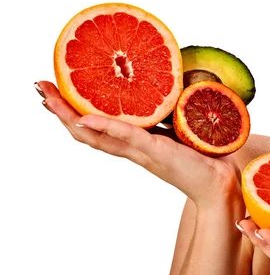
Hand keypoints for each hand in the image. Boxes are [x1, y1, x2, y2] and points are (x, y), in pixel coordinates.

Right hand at [36, 81, 242, 210]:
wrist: (222, 183)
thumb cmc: (204, 157)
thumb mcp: (180, 131)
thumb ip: (167, 119)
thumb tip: (165, 93)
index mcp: (137, 144)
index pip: (98, 129)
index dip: (75, 113)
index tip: (58, 94)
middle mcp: (134, 150)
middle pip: (88, 133)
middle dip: (62, 112)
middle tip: (41, 90)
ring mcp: (143, 152)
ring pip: (98, 136)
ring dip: (71, 118)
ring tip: (51, 100)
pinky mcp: (157, 151)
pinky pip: (126, 138)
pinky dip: (105, 127)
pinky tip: (86, 118)